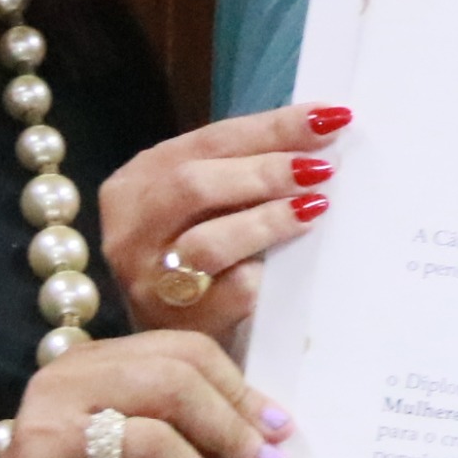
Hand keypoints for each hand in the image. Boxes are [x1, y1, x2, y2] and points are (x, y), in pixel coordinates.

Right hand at [0, 330, 288, 457]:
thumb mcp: (127, 451)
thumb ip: (180, 430)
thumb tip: (265, 436)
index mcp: (87, 364)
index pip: (180, 353)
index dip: (238, 390)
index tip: (278, 428)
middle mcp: (61, 389)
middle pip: (171, 386)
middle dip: (231, 430)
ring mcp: (48, 442)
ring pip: (154, 447)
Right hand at [95, 102, 346, 346]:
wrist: (174, 340)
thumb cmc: (197, 255)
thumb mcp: (201, 204)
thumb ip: (239, 169)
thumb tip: (317, 133)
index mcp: (135, 183)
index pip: (209, 140)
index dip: (271, 127)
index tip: (327, 118)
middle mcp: (130, 230)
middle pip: (195, 185)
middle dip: (266, 172)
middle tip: (320, 169)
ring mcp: (149, 280)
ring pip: (208, 242)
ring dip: (268, 221)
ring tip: (314, 208)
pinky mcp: (178, 323)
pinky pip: (232, 292)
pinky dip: (266, 274)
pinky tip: (291, 266)